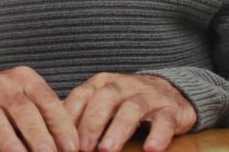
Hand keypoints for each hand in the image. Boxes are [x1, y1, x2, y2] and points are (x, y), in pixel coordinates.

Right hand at [0, 66, 77, 151]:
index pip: (48, 102)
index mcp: (25, 79)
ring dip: (10, 142)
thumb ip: (45, 117)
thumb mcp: (25, 100)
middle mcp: (2, 83)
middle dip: (39, 135)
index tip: (72, 148)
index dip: (61, 126)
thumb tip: (71, 147)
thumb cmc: (2, 102)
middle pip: (23, 110)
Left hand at [64, 73, 196, 151]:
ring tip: (107, 150)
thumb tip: (56, 137)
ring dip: (118, 129)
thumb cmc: (127, 101)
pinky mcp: (171, 109)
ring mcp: (148, 96)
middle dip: (91, 124)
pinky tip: (151, 149)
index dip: (70, 116)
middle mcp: (123, 85)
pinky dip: (158, 134)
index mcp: (102, 83)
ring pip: (132, 109)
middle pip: (104, 99)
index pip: (81, 95)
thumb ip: (83, 115)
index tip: (60, 138)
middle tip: (83, 148)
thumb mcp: (103, 102)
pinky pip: (164, 120)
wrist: (172, 90)